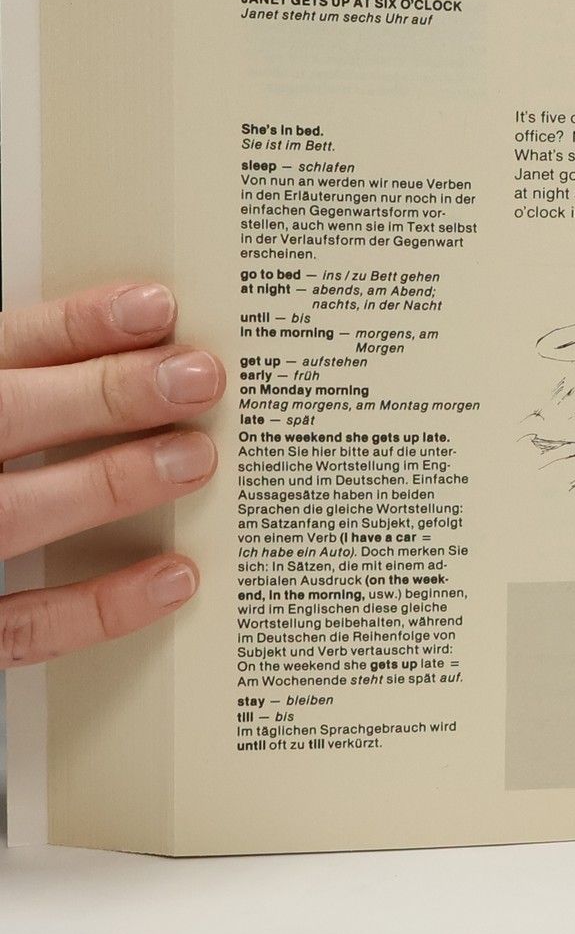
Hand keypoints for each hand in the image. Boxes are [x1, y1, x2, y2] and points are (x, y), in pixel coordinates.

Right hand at [0, 283, 222, 667]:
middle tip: (197, 378)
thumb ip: (27, 383)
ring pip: (11, 515)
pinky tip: (175, 576)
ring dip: (107, 484)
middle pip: (6, 417)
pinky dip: (98, 605)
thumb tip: (145, 359)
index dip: (76, 326)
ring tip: (194, 458)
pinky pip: (21, 624)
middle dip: (104, 394)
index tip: (157, 309)